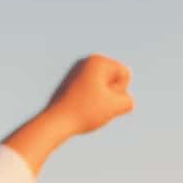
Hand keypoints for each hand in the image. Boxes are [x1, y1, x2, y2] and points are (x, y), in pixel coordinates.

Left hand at [2, 54, 134, 174]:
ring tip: (86, 108)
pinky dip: (90, 103)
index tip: (102, 98)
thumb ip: (127, 101)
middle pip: (114, 80)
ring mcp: (76, 72)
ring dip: (101, 101)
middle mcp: (86, 61)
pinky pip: (92, 94)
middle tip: (93, 104)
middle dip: (111, 95)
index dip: (119, 91)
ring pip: (103, 89)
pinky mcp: (70, 84)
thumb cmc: (85, 112)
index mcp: (97, 60)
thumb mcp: (115, 107)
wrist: (55, 122)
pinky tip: (79, 110)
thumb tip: (123, 101)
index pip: (125, 74)